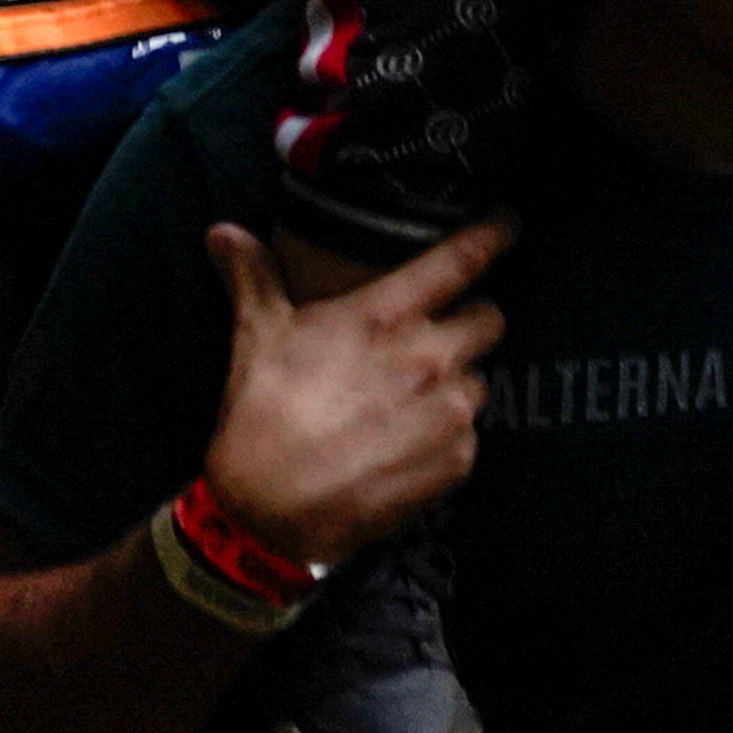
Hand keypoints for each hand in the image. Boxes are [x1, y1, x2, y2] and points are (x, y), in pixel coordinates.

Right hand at [200, 218, 517, 570]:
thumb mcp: (256, 336)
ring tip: (411, 402)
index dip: (493, 234)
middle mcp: (430, 356)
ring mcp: (449, 412)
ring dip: (456, 384)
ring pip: (480, 380)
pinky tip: (406, 445)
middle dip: (470, 322)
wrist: (270, 510)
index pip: (459, 261)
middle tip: (436, 337)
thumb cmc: (264, 414)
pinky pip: (470, 435)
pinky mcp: (458, 462)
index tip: (508, 221)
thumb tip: (223, 231)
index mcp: (385, 315)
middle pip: (490, 319)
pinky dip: (447, 437)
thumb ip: (253, 275)